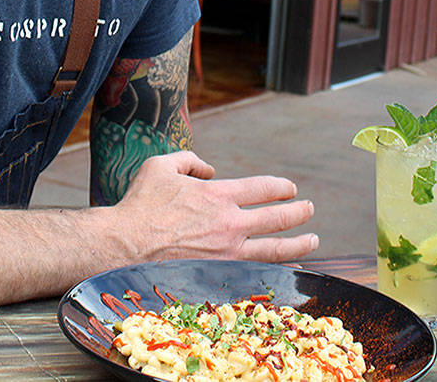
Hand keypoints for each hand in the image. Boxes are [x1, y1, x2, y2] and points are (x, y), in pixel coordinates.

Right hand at [114, 151, 318, 263]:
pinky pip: (257, 272)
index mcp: (218, 195)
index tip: (289, 188)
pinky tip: (287, 268)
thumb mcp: (160, 165)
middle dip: (299, 212)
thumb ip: (190, 161)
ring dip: (299, 244)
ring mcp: (226, 254)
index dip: (281, 187)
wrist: (122, 246)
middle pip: (278, 218)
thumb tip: (208, 170)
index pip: (263, 188)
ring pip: (276, 250)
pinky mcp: (219, 275)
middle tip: (309, 209)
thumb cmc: (139, 204)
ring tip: (313, 241)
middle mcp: (229, 224)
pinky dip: (276, 270)